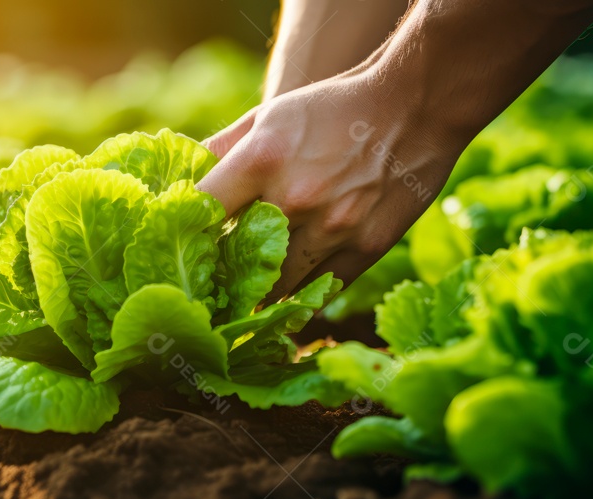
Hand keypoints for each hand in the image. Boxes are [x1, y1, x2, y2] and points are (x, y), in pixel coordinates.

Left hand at [197, 70, 461, 298]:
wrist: (416, 105)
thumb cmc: (334, 107)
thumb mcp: (269, 115)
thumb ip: (222, 149)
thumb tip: (181, 178)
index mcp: (262, 159)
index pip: (200, 209)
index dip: (183, 231)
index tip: (176, 244)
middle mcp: (294, 198)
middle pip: (235, 259)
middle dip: (220, 271)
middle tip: (208, 282)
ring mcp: (333, 228)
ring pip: (276, 287)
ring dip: (259, 292)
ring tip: (246, 295)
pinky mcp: (366, 249)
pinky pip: (319, 292)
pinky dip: (300, 298)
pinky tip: (286, 300)